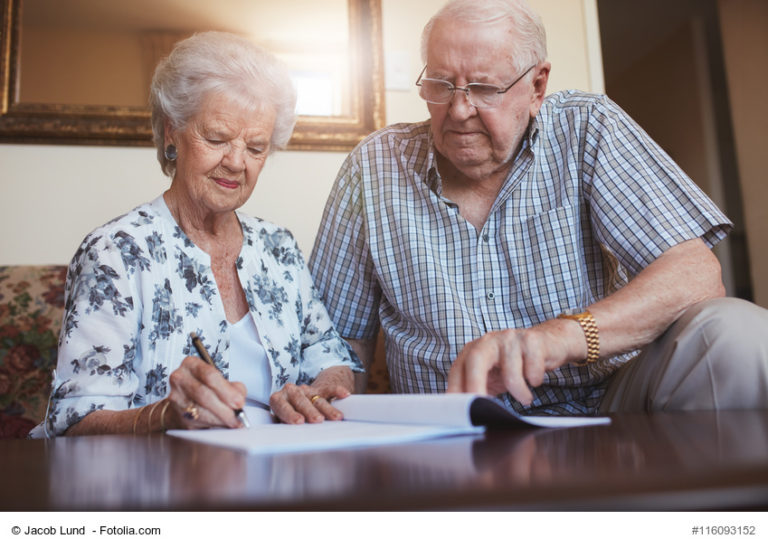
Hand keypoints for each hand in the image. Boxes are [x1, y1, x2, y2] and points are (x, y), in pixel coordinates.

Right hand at [167, 356, 246, 428]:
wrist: (184, 402)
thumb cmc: (205, 388)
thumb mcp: (220, 381)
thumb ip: (233, 388)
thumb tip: (239, 400)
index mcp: (192, 364)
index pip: (210, 376)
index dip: (226, 391)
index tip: (239, 402)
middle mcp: (180, 378)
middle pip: (204, 394)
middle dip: (224, 407)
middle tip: (238, 416)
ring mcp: (176, 397)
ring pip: (199, 410)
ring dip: (219, 419)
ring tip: (233, 422)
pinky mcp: (176, 415)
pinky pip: (196, 422)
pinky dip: (212, 425)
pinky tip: (222, 425)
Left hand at [269, 365, 353, 423]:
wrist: (300, 397)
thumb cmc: (288, 414)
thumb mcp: (281, 419)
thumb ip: (282, 425)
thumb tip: (286, 439)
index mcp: (278, 400)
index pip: (282, 405)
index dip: (290, 413)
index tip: (299, 422)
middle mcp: (291, 392)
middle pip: (300, 400)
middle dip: (310, 411)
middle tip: (317, 420)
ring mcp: (307, 390)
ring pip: (317, 399)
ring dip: (327, 409)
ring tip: (337, 418)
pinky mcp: (320, 388)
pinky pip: (329, 389)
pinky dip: (337, 391)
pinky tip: (344, 394)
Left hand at [447, 320, 580, 404]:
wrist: (548, 343)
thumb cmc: (516, 364)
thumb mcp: (493, 376)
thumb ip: (479, 389)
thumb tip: (468, 414)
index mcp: (475, 350)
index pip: (458, 368)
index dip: (455, 388)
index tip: (457, 409)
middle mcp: (489, 341)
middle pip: (476, 359)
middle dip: (475, 385)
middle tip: (481, 408)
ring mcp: (510, 338)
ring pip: (510, 371)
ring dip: (518, 391)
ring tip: (525, 398)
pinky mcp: (531, 340)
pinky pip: (532, 368)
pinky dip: (535, 380)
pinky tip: (535, 379)